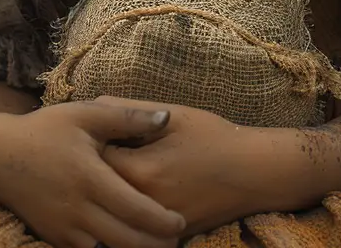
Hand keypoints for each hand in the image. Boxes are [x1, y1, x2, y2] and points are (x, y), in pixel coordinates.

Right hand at [0, 100, 186, 247]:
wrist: (0, 157)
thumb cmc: (48, 129)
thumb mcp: (87, 115)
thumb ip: (127, 117)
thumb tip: (166, 119)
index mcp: (90, 177)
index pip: (134, 209)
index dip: (161, 221)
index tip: (181, 223)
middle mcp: (78, 208)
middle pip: (125, 239)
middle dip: (154, 245)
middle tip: (177, 242)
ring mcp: (64, 226)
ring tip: (156, 246)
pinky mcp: (54, 236)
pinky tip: (124, 245)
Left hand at [97, 97, 278, 236]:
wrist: (251, 172)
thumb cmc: (212, 137)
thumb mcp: (172, 115)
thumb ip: (130, 111)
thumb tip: (94, 105)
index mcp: (140, 170)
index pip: (94, 160)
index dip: (89, 144)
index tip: (92, 133)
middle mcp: (142, 203)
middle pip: (99, 189)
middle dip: (94, 170)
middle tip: (97, 152)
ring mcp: (153, 225)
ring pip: (114, 211)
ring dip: (109, 193)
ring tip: (112, 173)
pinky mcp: (165, 237)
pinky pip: (133, 226)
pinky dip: (127, 211)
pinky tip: (133, 193)